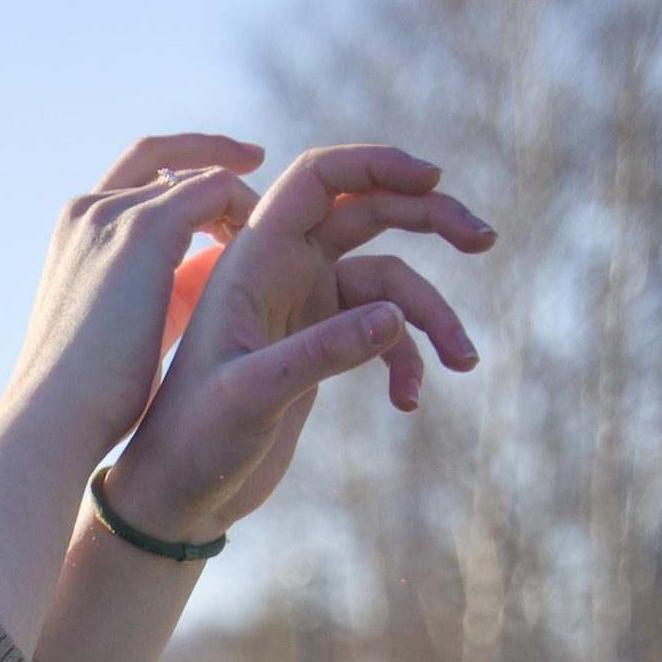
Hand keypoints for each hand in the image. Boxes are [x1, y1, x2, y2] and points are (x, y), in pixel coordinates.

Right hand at [0, 132, 270, 479]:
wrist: (55, 418)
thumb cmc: (90, 396)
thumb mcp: (131, 328)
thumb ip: (171, 288)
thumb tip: (215, 267)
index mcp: (75, 236)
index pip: (131, 182)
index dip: (177, 179)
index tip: (218, 194)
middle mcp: (89, 211)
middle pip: (156, 155)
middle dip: (208, 150)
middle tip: (254, 159)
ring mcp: (114, 214)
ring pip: (194, 173)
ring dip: (238, 188)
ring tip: (278, 211)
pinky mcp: (145, 229)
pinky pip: (215, 189)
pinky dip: (247, 205)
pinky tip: (273, 233)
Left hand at [108, 142, 494, 545]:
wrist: (177, 497)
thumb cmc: (193, 443)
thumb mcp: (252, 398)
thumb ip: (320, 355)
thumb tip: (397, 318)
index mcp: (254, 260)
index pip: (319, 178)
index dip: (376, 164)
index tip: (434, 177)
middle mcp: (282, 272)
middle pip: (368, 211)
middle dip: (429, 217)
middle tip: (484, 238)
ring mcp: (305, 309)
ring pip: (390, 279)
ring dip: (434, 313)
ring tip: (465, 362)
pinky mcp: (320, 348)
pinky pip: (384, 332)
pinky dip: (408, 359)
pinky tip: (411, 402)